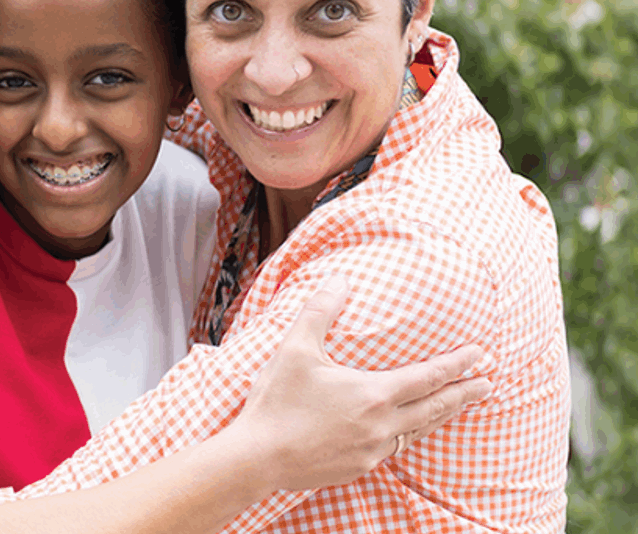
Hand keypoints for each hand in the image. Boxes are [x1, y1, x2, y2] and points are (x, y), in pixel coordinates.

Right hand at [232, 274, 490, 491]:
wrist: (257, 458)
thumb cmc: (276, 403)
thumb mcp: (295, 349)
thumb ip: (320, 311)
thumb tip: (339, 278)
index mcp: (373, 394)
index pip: (429, 377)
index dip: (458, 365)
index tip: (482, 356)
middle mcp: (381, 425)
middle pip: (436, 407)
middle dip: (465, 393)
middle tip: (489, 383)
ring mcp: (372, 450)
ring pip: (418, 430)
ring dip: (441, 415)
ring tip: (455, 405)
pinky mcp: (358, 467)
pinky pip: (394, 449)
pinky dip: (409, 434)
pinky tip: (405, 430)